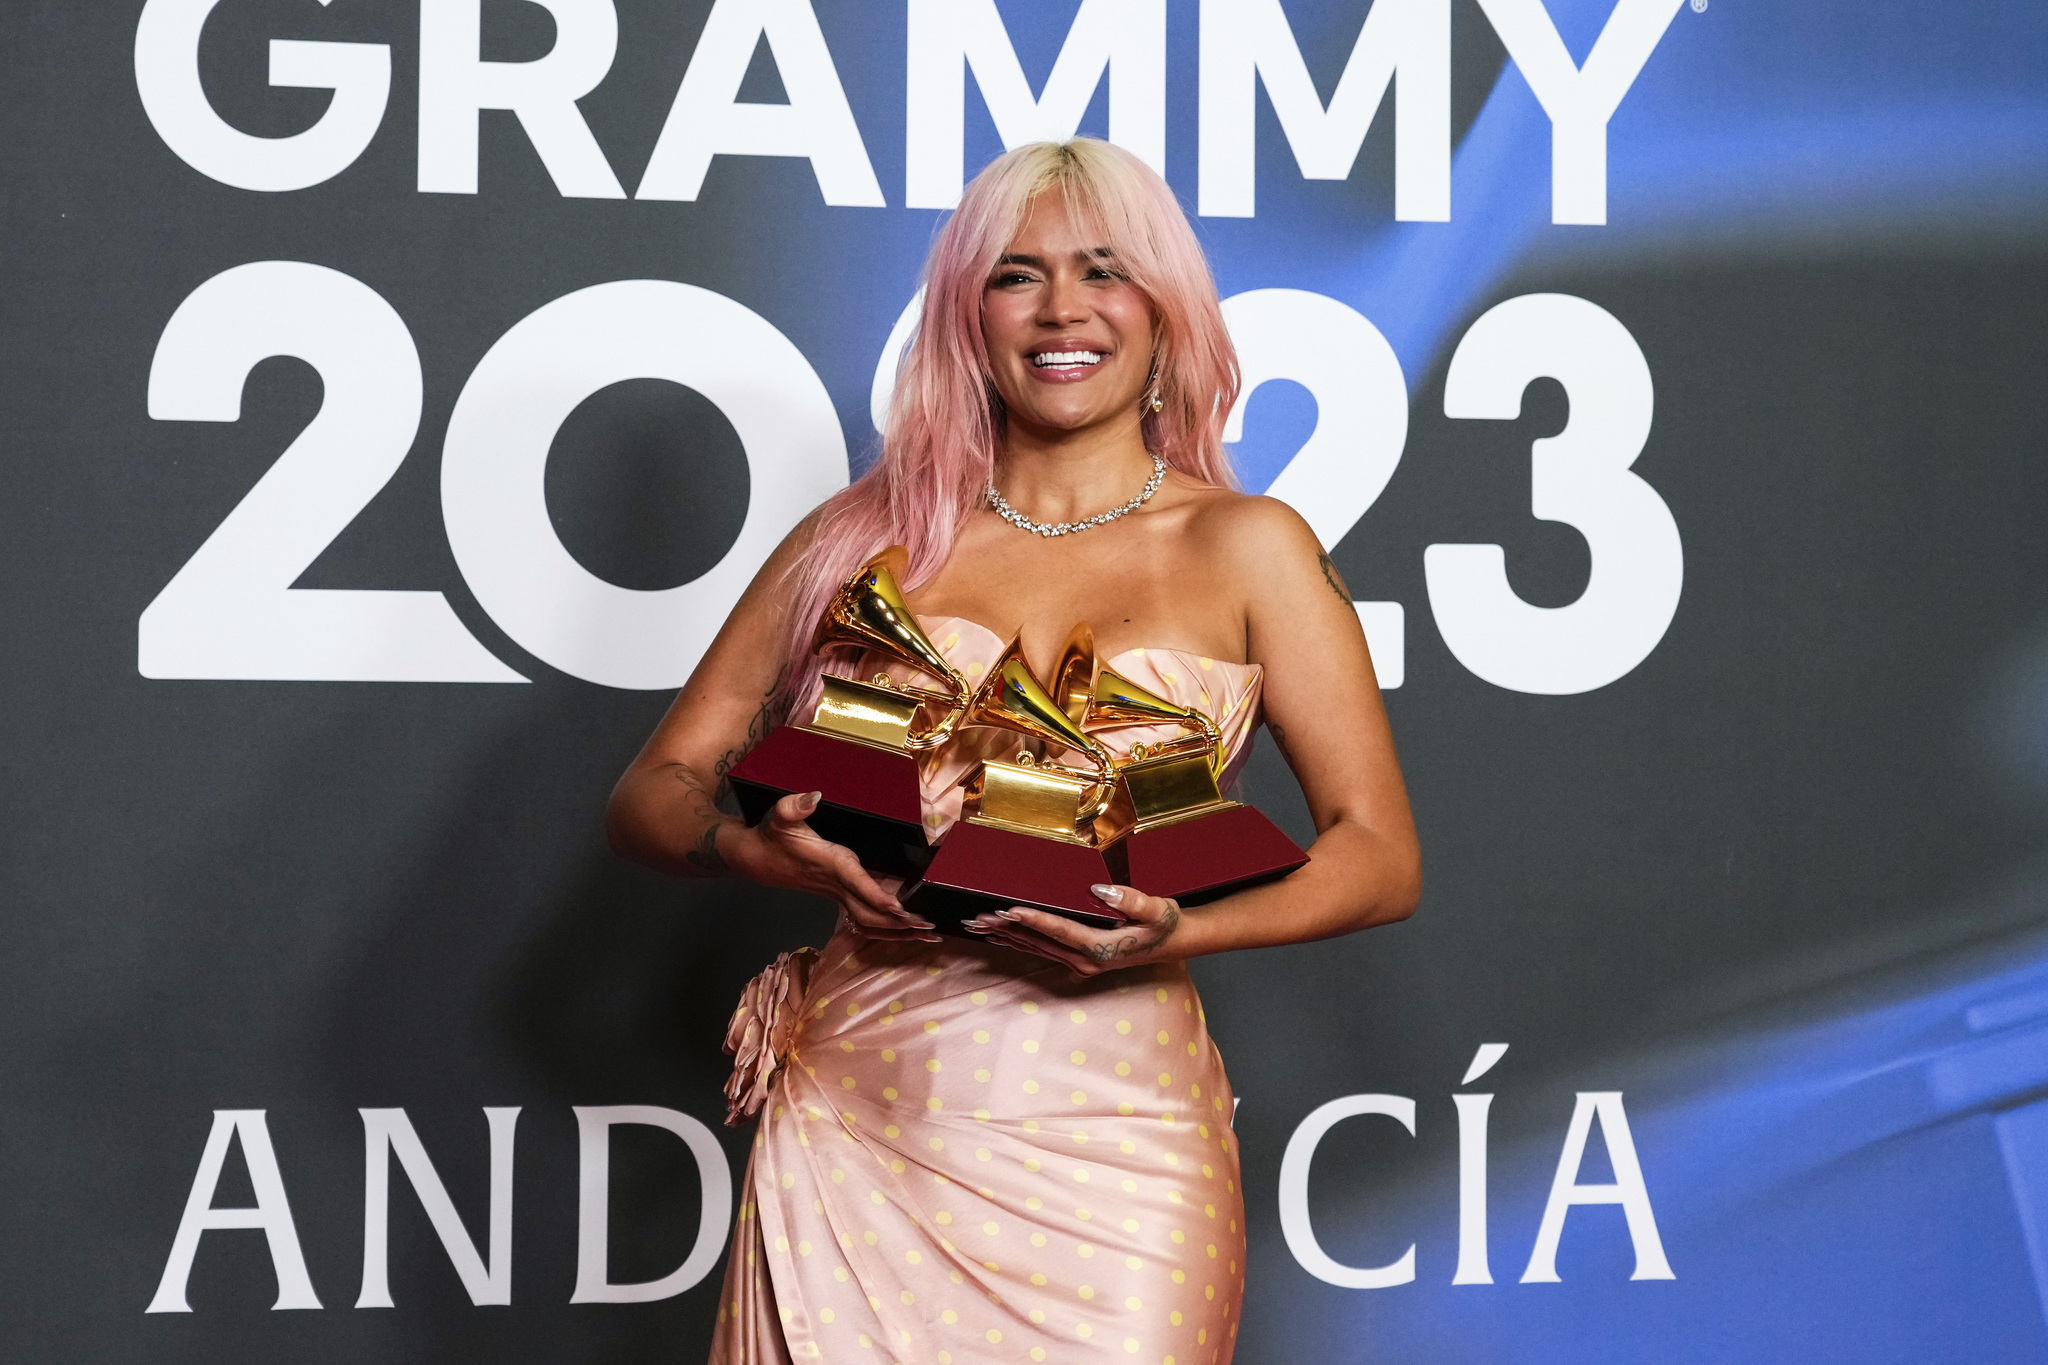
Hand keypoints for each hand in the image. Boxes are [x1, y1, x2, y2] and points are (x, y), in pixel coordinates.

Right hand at [728, 792, 939, 942]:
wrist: (756, 858)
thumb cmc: (773, 836)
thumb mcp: (780, 815)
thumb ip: (795, 805)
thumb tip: (814, 796)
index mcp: (831, 864)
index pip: (858, 884)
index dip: (879, 897)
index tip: (901, 908)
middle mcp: (838, 884)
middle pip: (870, 914)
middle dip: (899, 924)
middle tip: (929, 927)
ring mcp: (840, 893)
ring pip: (870, 922)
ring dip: (898, 931)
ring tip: (929, 934)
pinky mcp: (841, 895)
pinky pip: (866, 918)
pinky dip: (887, 927)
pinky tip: (907, 931)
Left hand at [961, 884, 1182, 975]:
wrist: (1176, 942)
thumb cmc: (1166, 923)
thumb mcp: (1158, 909)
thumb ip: (1133, 900)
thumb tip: (1099, 890)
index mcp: (1101, 949)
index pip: (1060, 931)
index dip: (1034, 919)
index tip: (1009, 910)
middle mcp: (1086, 961)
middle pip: (1039, 942)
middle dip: (1007, 929)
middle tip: (978, 917)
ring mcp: (1081, 964)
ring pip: (1037, 948)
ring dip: (1008, 937)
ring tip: (980, 925)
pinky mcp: (1079, 961)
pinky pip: (1043, 951)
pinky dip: (1021, 942)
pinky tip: (1003, 936)